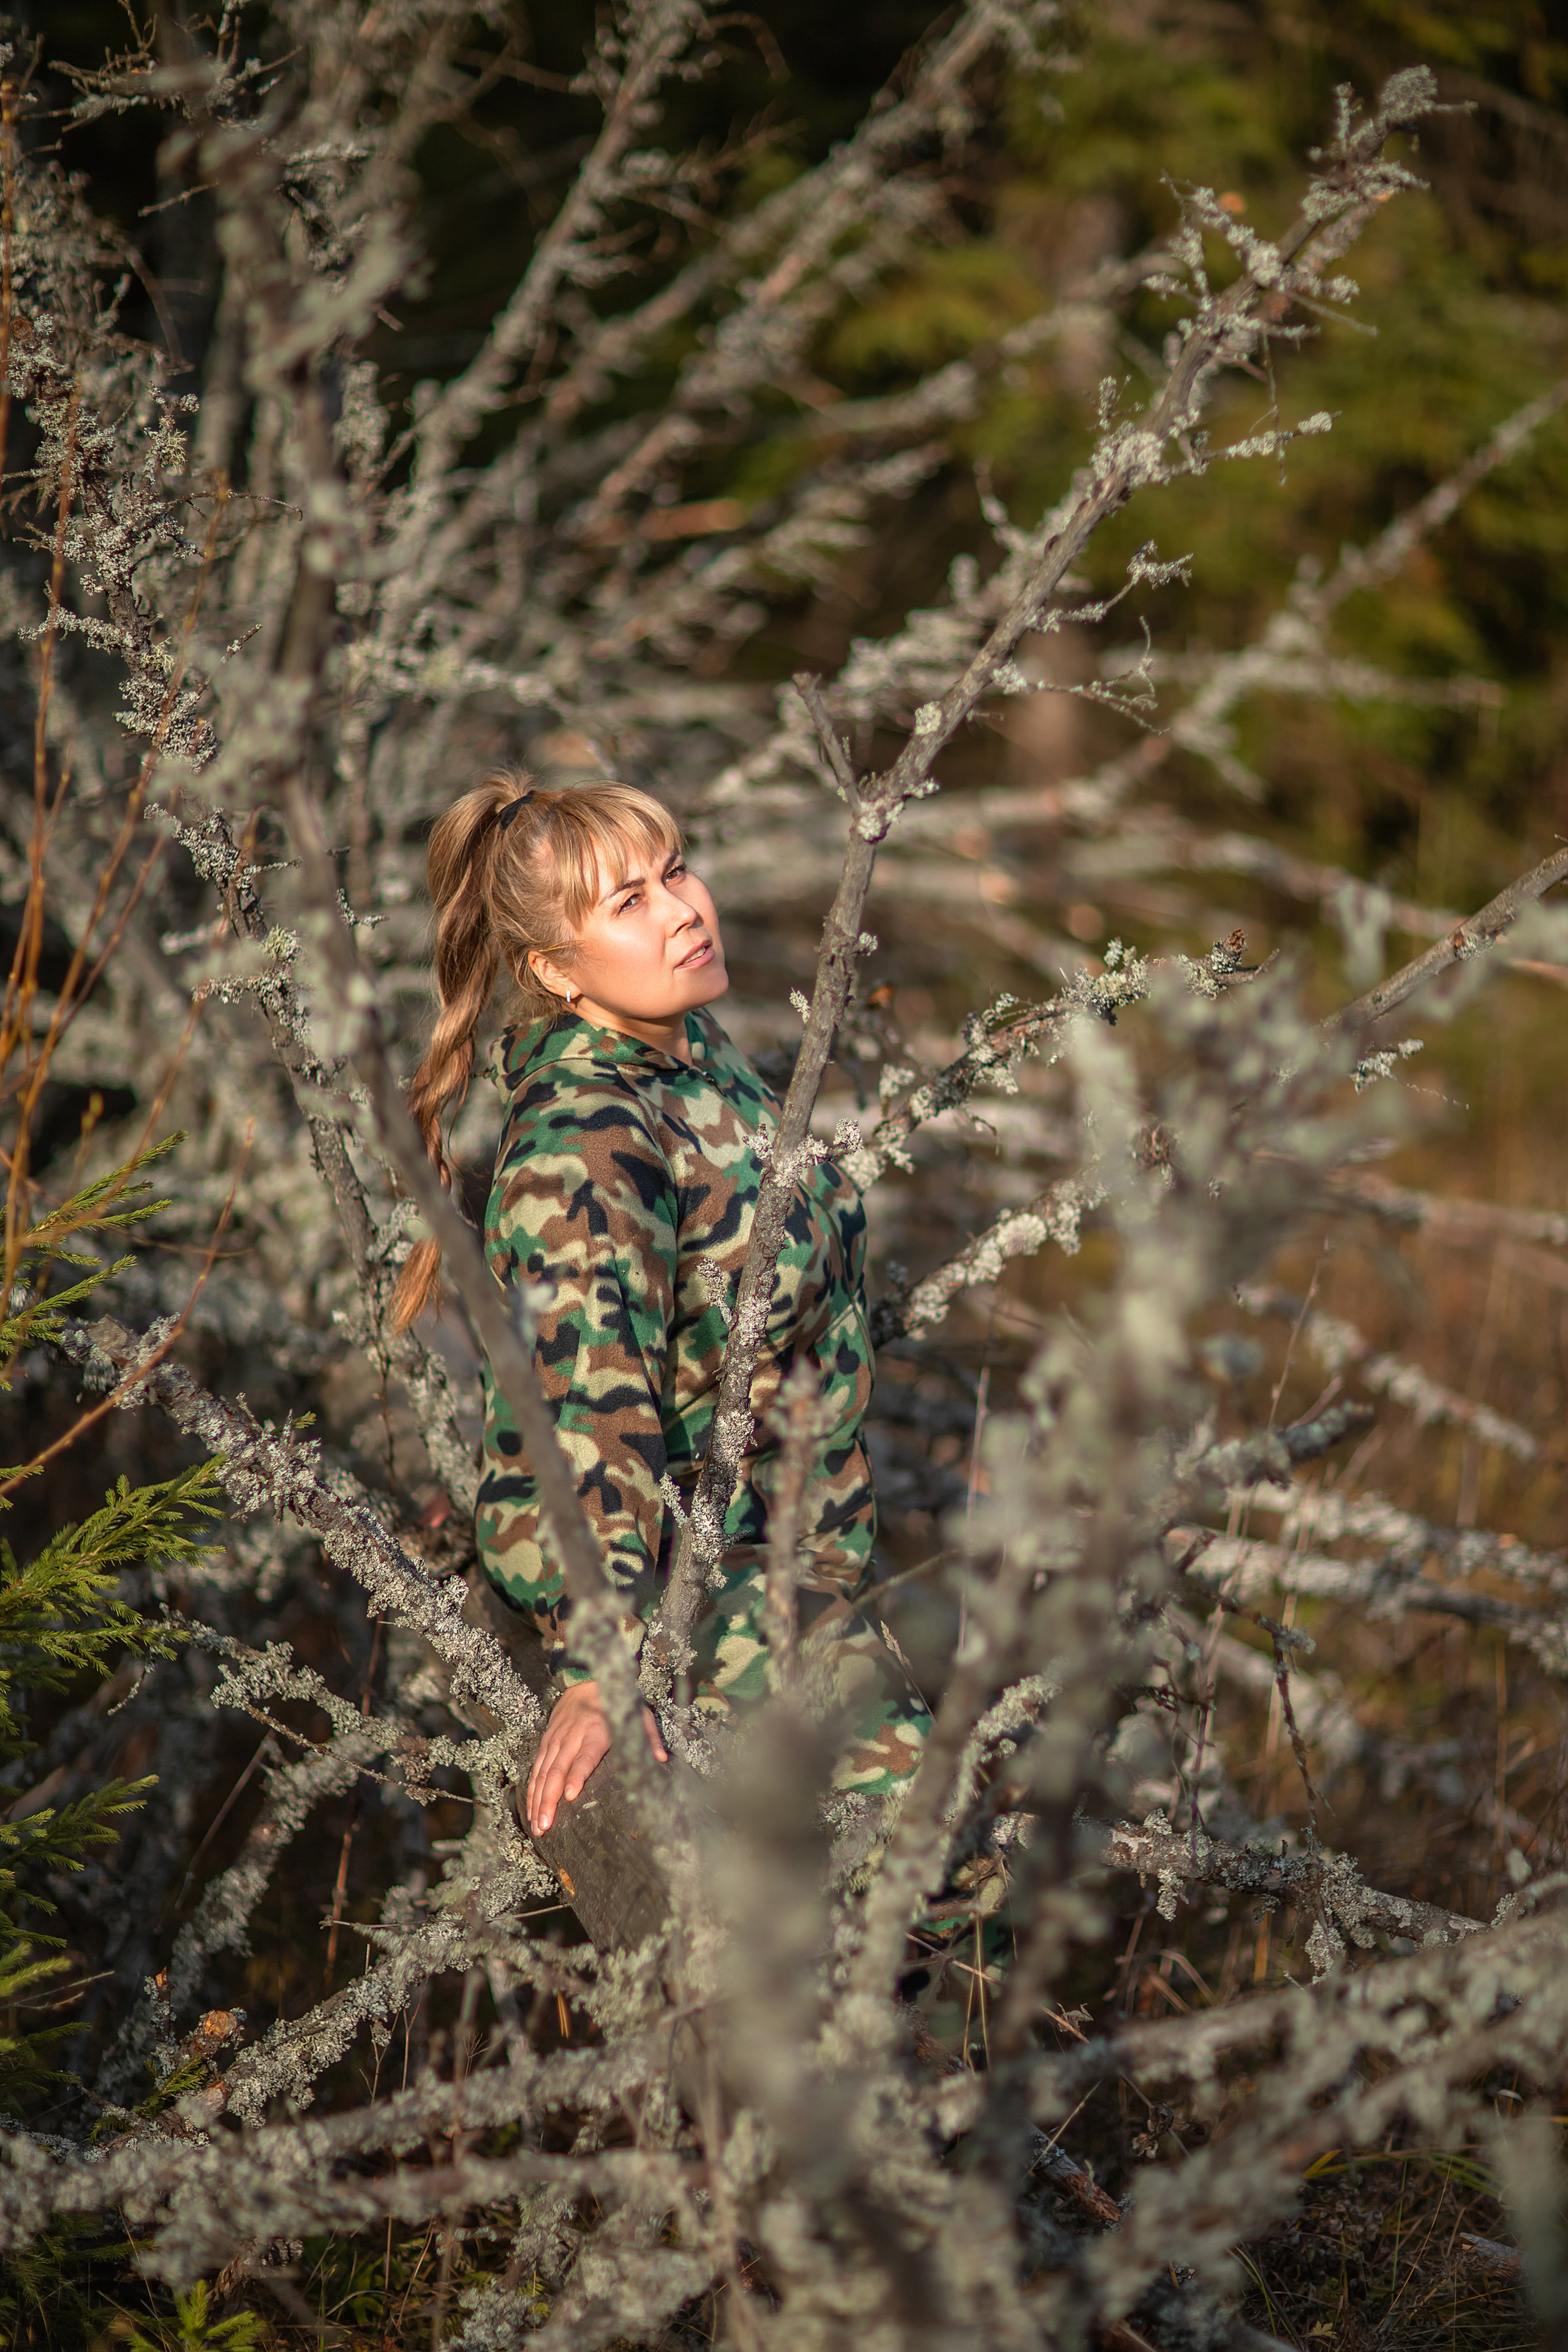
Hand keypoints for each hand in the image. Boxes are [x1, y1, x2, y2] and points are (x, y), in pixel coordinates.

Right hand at [524, 1680, 668, 1836]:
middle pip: (557, 1771)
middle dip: (549, 1799)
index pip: (584, 1757)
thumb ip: (649, 1737)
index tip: (571, 1795)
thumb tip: (661, 1759)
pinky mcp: (546, 1741)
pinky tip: (530, 1808)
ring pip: (543, 1772)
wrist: (586, 1681)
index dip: (577, 1776)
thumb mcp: (638, 1715)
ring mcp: (556, 1740)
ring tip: (537, 1825)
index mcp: (595, 1732)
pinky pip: (536, 1767)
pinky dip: (531, 1789)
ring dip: (537, 1799)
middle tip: (546, 1825)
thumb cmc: (615, 1703)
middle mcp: (572, 1737)